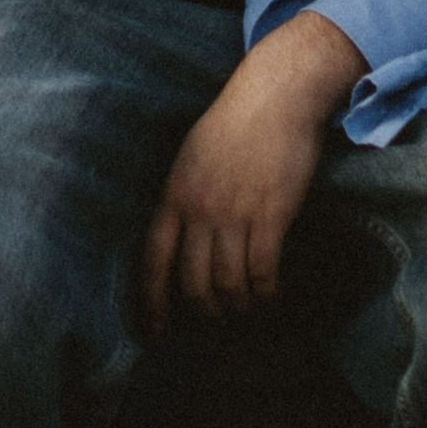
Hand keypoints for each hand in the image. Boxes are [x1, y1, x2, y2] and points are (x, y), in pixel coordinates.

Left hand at [138, 11, 367, 327]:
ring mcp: (234, 212)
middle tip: (216, 326)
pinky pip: (263, 270)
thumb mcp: (192, 157)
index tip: (154, 331)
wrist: (275, 96)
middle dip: (204, 314)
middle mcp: (199, 208)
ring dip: (239, 308)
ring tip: (248, 313)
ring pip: (229, 283)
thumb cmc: (234, 123)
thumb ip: (185, 197)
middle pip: (193, 282)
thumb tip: (182, 236)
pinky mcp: (270, 214)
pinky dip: (267, 292)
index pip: (152, 259)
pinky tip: (272, 296)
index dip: (151, 301)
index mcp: (174, 194)